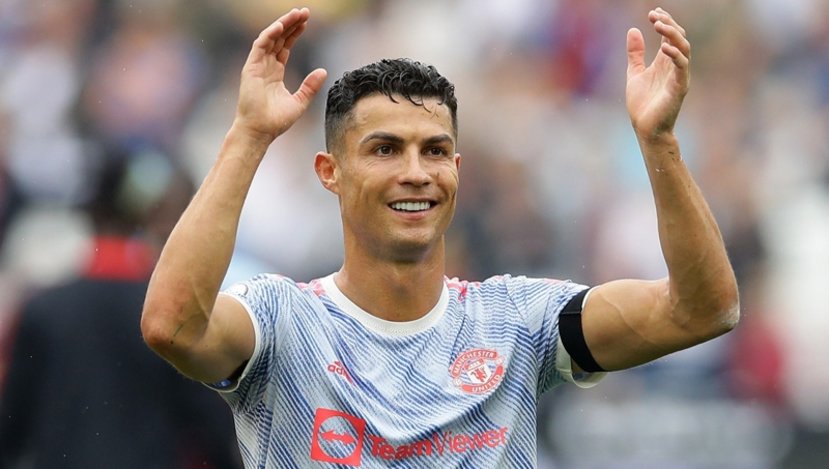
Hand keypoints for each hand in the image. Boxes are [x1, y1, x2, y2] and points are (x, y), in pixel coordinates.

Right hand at [233, 8, 327, 142]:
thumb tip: (323, 71)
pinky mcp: (251, 68)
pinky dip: (270, 34)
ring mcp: (257, 66)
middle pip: (279, 39)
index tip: (307, 22)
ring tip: (296, 14)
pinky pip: (260, 46)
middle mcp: (265, 66)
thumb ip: (310, 86)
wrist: (260, 131)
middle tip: (304, 12)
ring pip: (270, 38)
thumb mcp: (300, 101)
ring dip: (282, 25)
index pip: (285, 46)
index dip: (295, 33)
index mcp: (275, 72)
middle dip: (291, 24)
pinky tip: (281, 26)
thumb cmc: (276, 121)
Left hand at [626, 8, 689, 140]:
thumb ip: (635, 53)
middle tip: (654, 16)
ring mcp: (679, 76)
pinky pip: (682, 67)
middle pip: (679, 38)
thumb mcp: (634, 73)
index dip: (665, 22)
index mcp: (665, 62)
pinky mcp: (679, 87)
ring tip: (659, 25)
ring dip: (672, 35)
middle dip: (668, 24)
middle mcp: (674, 66)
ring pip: (684, 48)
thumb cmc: (642, 104)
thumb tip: (633, 30)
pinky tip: (664, 47)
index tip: (653, 12)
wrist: (645, 128)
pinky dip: (675, 55)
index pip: (670, 36)